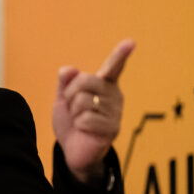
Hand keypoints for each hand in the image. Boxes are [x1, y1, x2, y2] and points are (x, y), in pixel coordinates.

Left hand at [52, 39, 134, 183]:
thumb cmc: (71, 122)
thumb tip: (67, 69)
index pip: (113, 67)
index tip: (130, 42)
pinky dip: (79, 125)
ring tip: (80, 120)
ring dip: (74, 112)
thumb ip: (65, 83)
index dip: (120, 54)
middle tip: (73, 108)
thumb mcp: (63, 100)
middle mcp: (114, 95)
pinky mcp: (113, 128)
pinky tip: (85, 130)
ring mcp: (115, 111)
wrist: (72, 150)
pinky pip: (86, 118)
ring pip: (83, 100)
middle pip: (85, 80)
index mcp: (104, 84)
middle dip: (70, 94)